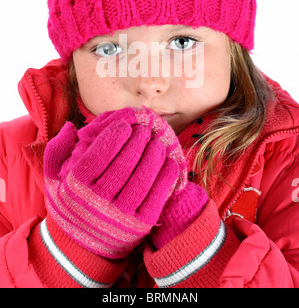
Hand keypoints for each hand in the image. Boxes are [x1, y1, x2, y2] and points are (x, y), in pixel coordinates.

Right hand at [43, 107, 181, 258]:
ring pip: (142, 178)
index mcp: (76, 187)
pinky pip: (157, 197)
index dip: (114, 135)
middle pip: (124, 164)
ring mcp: (120, 216)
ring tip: (156, 142)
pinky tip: (168, 162)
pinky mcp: (139, 226)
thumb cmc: (69, 205)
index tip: (124, 125)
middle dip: (137, 141)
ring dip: (153, 156)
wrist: (79, 249)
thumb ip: (56, 151)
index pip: (99, 154)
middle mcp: (97, 203)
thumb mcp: (53, 180)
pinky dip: (165, 177)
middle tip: (143, 130)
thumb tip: (70, 126)